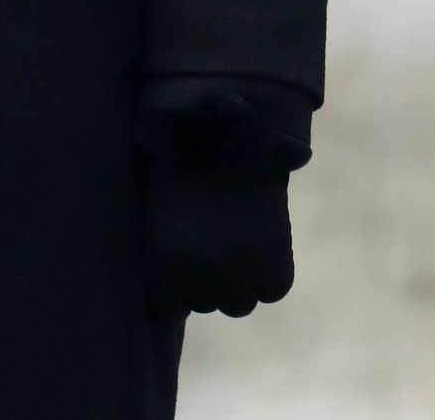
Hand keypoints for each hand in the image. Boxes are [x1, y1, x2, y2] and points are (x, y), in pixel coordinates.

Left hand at [141, 160, 293, 318]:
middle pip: (206, 304)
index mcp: (160, 260)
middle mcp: (196, 274)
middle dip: (208, 280)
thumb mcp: (163, 212)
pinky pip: (272, 290)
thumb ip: (169, 258)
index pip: (166, 310)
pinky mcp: (274, 266)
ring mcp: (237, 273)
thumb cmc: (187, 159)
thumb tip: (174, 307)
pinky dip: (271, 272)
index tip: (183, 265)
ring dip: (239, 281)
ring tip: (235, 236)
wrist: (231, 124)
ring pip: (238, 304)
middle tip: (213, 237)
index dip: (177, 291)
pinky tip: (261, 237)